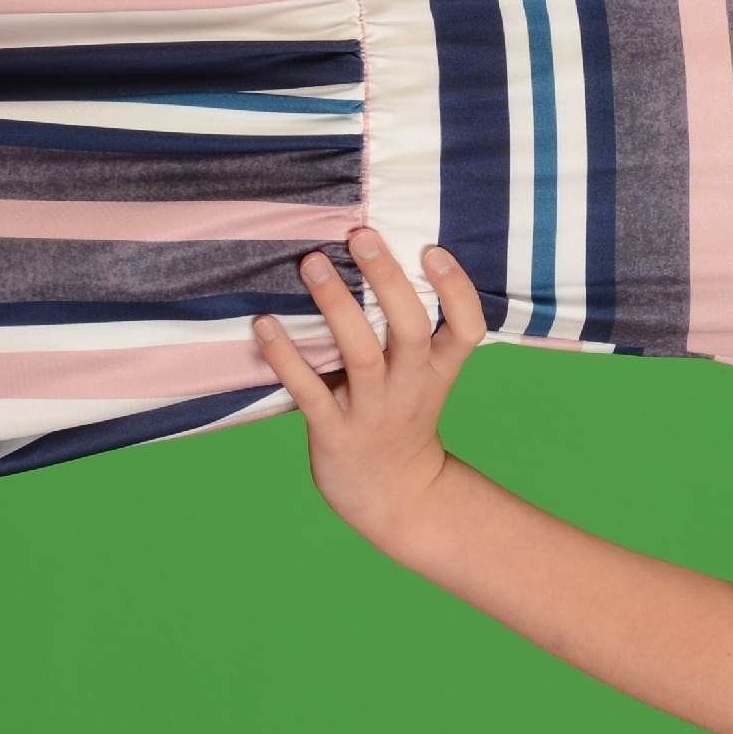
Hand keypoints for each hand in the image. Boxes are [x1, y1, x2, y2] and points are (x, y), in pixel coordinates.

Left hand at [253, 231, 486, 553]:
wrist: (394, 496)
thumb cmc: (402, 418)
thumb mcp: (426, 377)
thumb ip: (412, 329)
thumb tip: (379, 253)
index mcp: (438, 370)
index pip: (467, 328)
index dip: (456, 289)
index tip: (432, 249)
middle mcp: (410, 387)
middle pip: (410, 329)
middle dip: (388, 280)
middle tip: (362, 236)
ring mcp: (373, 411)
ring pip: (361, 354)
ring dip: (336, 306)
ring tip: (312, 263)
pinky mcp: (335, 432)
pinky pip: (310, 391)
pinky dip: (286, 357)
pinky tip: (264, 324)